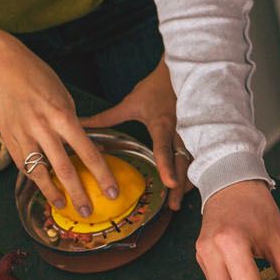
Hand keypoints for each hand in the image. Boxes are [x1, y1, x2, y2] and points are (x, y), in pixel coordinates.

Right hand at [0, 41, 118, 214]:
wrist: (4, 69)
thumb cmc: (39, 79)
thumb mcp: (65, 98)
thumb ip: (75, 125)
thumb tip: (90, 147)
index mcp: (63, 117)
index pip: (88, 153)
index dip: (102, 175)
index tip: (111, 191)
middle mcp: (44, 129)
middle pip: (65, 169)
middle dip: (79, 194)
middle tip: (88, 211)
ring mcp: (23, 136)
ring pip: (39, 173)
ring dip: (53, 193)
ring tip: (63, 205)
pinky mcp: (8, 139)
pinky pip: (23, 164)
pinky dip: (34, 176)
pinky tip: (41, 185)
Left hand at [80, 57, 188, 209]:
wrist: (182, 74)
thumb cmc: (155, 89)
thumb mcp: (130, 103)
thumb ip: (107, 118)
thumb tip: (81, 124)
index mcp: (162, 124)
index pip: (163, 148)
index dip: (166, 165)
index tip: (169, 183)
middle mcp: (179, 132)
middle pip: (182, 162)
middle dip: (179, 185)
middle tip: (172, 205)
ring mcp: (192, 134)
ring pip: (193, 161)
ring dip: (187, 181)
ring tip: (178, 201)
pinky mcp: (198, 135)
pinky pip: (198, 157)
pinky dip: (194, 171)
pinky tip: (188, 185)